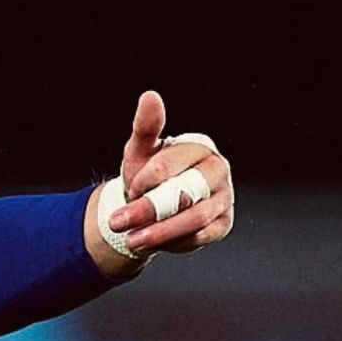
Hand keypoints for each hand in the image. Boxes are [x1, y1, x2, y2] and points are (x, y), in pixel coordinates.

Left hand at [108, 90, 235, 254]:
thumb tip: (150, 96)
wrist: (156, 201)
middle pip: (185, 193)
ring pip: (194, 218)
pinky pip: (200, 237)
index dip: (145, 180)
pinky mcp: (223, 223)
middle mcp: (217, 171)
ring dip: (159, 232)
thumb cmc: (149, 172)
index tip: (128, 188)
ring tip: (131, 240)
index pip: (170, 165)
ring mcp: (224, 198)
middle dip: (148, 210)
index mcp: (198, 148)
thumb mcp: (141, 151)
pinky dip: (175, 242)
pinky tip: (153, 243)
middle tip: (117, 222)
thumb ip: (146, 127)